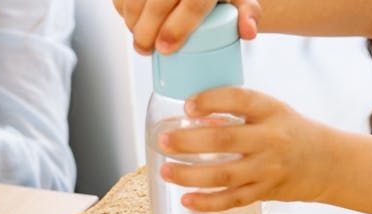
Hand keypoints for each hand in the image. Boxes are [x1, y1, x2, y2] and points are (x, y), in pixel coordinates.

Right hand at [113, 0, 259, 54]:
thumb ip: (248, 14)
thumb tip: (248, 32)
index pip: (191, 5)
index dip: (176, 29)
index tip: (166, 49)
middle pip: (158, 3)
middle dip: (146, 31)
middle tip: (147, 50)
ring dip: (131, 20)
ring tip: (139, 39)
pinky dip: (122, 7)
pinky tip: (130, 19)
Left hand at [158, 87, 335, 211]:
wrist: (327, 163)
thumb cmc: (292, 132)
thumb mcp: (273, 110)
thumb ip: (240, 111)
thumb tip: (193, 114)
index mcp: (271, 111)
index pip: (238, 100)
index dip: (210, 101)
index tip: (187, 106)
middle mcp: (270, 139)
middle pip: (224, 141)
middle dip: (188, 142)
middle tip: (163, 141)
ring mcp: (268, 169)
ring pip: (224, 175)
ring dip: (190, 175)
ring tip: (165, 170)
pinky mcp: (265, 192)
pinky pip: (232, 199)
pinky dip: (208, 202)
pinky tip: (186, 199)